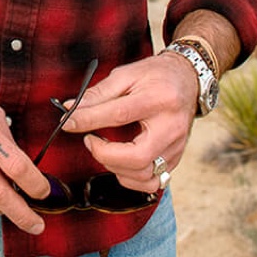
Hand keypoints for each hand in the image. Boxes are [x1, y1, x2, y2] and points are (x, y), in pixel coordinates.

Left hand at [60, 54, 199, 192]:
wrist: (188, 80)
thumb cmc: (155, 75)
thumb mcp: (127, 74)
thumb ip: (99, 93)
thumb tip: (71, 109)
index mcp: (159, 98)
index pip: (119, 114)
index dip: (88, 120)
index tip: (68, 122)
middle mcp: (171, 126)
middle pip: (136, 157)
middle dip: (104, 154)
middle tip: (90, 139)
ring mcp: (176, 147)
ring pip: (144, 175)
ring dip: (115, 167)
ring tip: (104, 148)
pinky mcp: (176, 159)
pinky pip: (152, 182)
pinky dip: (131, 177)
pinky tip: (120, 161)